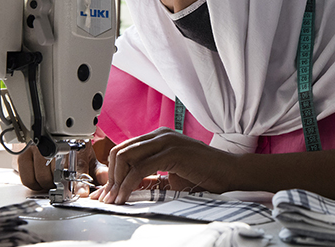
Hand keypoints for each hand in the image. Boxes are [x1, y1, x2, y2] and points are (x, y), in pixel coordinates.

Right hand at [14, 140, 108, 196]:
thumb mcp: (87, 154)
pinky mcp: (22, 153)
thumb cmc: (70, 143)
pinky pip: (27, 179)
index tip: (82, 193)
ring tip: (52, 176)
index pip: (78, 167)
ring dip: (47, 183)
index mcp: (76, 145)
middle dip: (61, 183)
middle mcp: (55, 145)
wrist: (50, 126)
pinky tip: (40, 175)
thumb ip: (97, 169)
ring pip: (41, 179)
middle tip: (63, 181)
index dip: (80, 182)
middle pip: (57, 177)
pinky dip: (34, 182)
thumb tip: (105, 179)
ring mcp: (37, 148)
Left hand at [91, 127, 239, 204]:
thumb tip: (122, 188)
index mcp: (159, 137)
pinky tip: (126, 196)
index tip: (106, 193)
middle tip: (108, 198)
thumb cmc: (203, 175)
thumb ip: (148, 177)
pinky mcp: (173, 152)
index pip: (124, 149)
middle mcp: (160, 134)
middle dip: (110, 177)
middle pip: (120, 151)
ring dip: (116, 182)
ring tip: (115, 200)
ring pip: (126, 156)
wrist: (229, 173)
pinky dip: (128, 185)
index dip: (111, 172)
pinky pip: (140, 168)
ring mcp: (167, 141)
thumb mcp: (170, 175)